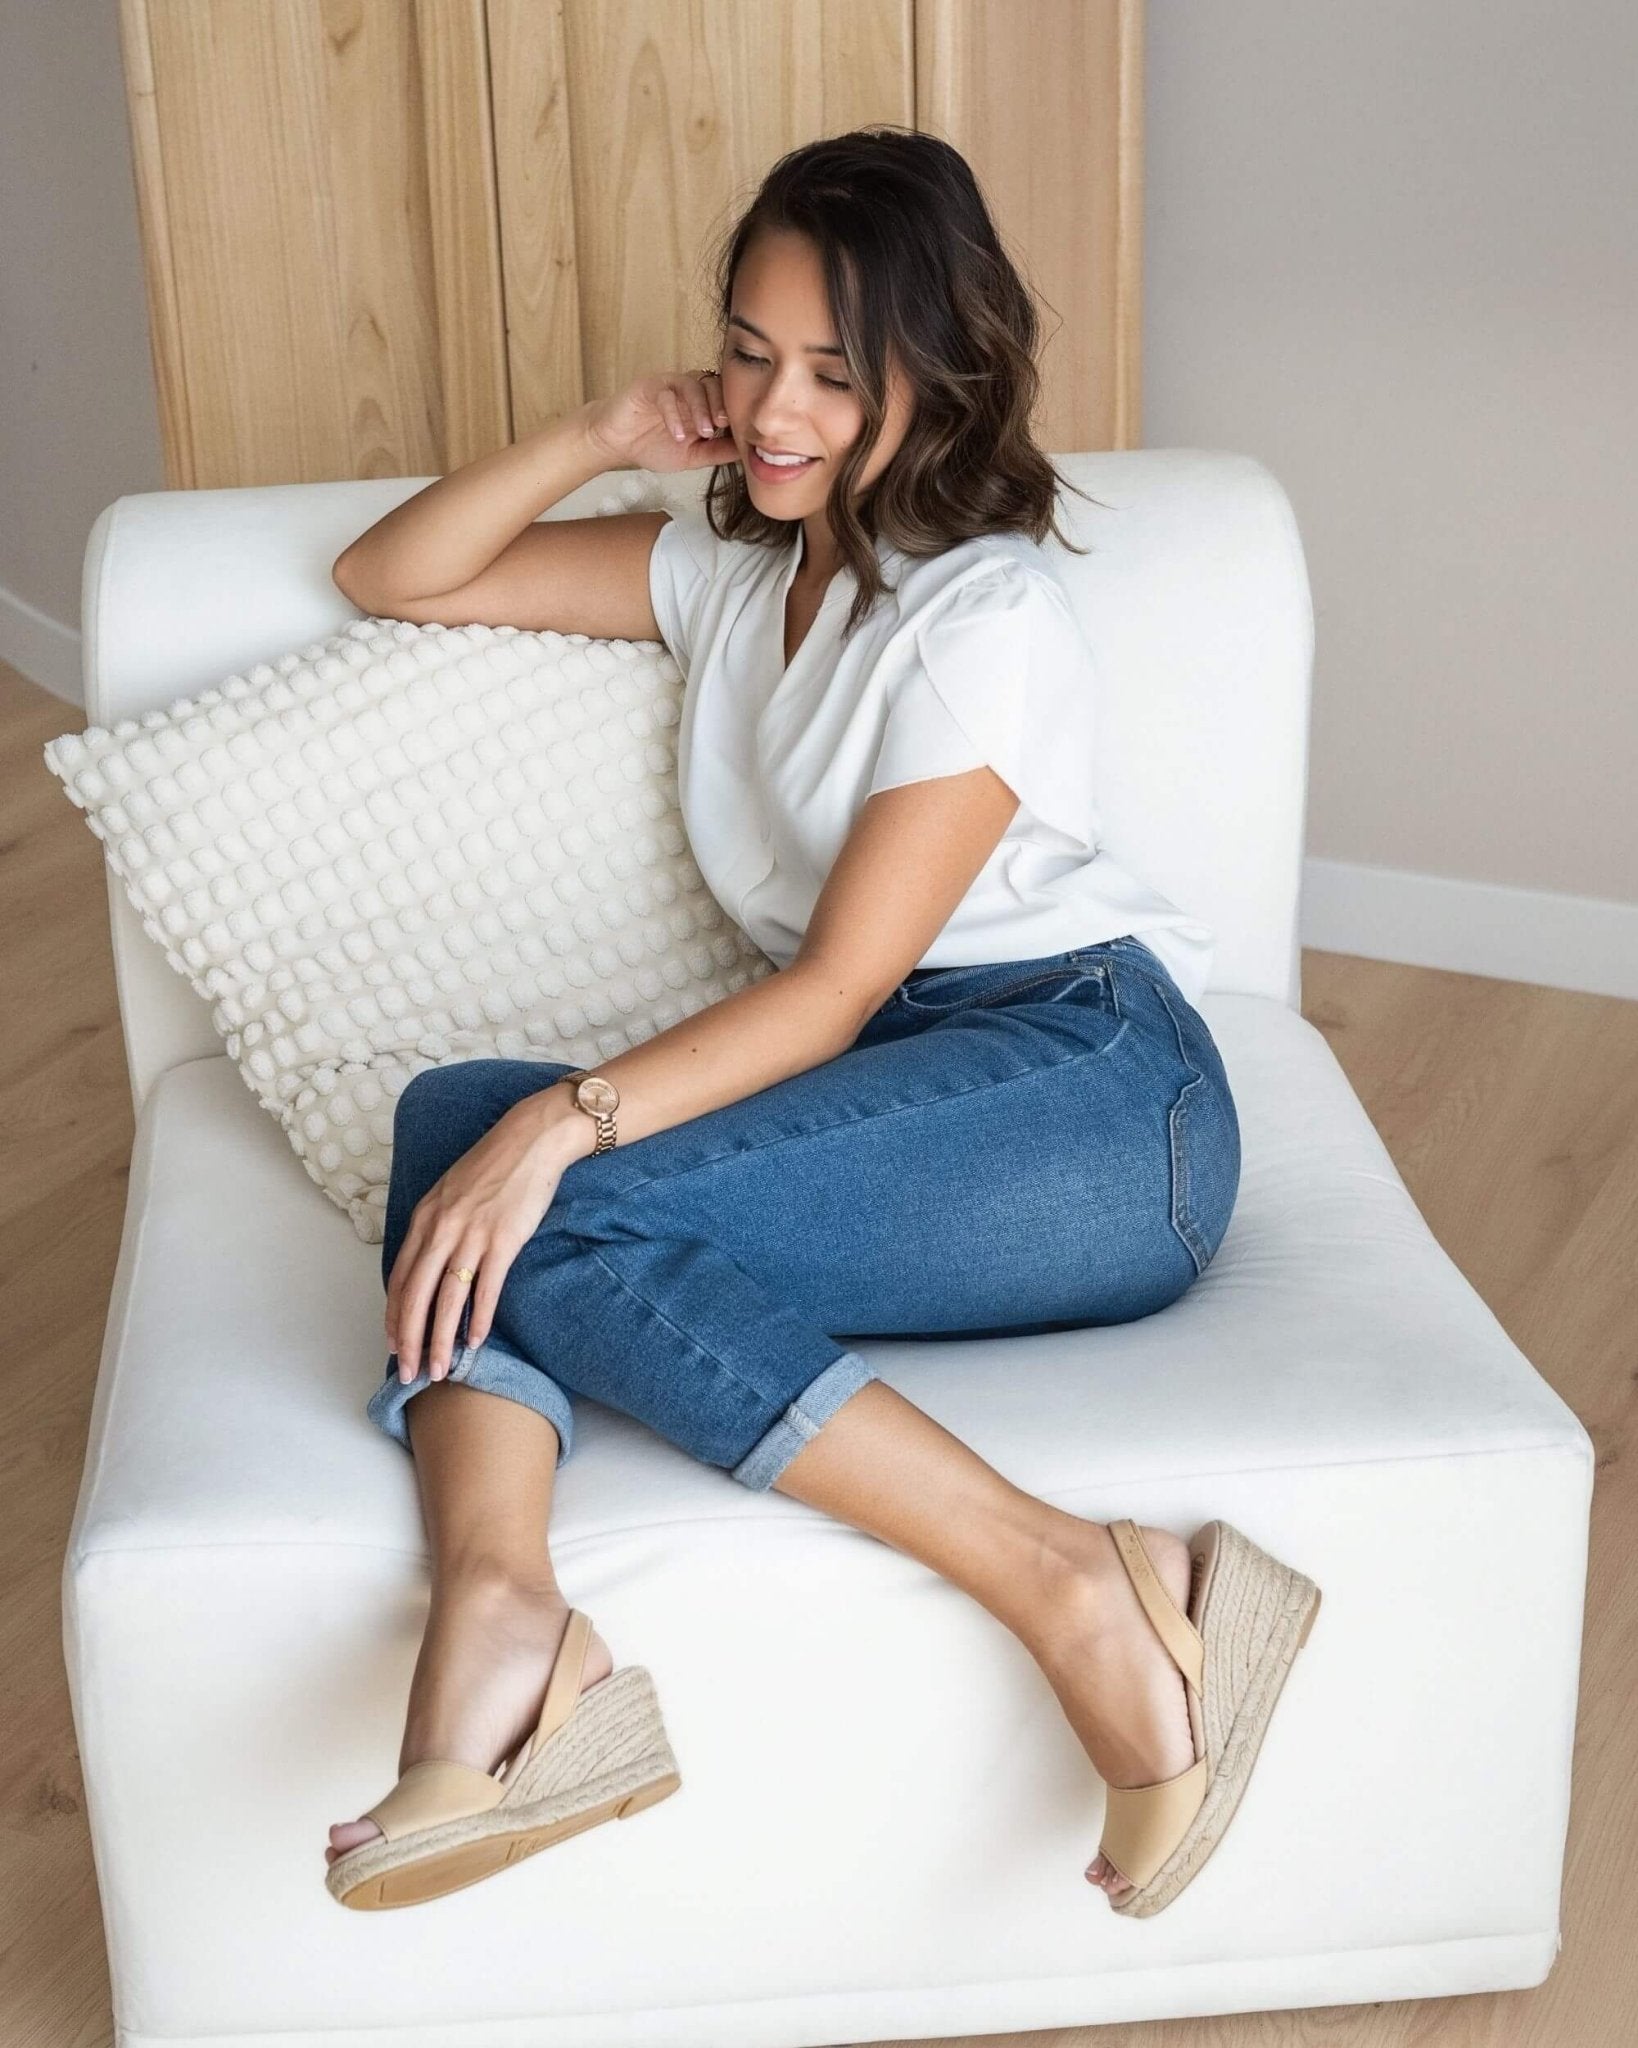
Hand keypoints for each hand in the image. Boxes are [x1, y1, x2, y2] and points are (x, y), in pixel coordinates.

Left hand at [384, 1095, 576, 1381]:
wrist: (531, 1140)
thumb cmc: (494, 1165)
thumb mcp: (451, 1192)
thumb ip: (437, 1226)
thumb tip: (431, 1263)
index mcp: (425, 1218)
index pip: (401, 1278)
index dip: (395, 1317)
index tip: (393, 1346)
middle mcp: (441, 1229)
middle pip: (416, 1296)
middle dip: (409, 1341)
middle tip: (409, 1374)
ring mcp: (471, 1235)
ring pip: (447, 1300)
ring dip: (440, 1341)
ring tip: (440, 1370)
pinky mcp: (503, 1240)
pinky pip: (485, 1288)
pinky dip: (478, 1319)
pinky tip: (475, 1342)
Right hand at [584, 368, 740, 473]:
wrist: (616, 443)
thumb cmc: (652, 446)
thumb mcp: (692, 456)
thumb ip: (717, 452)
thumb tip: (747, 453)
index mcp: (702, 405)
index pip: (725, 398)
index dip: (735, 411)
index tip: (740, 431)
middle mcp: (688, 391)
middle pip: (713, 384)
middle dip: (721, 404)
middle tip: (724, 425)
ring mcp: (669, 387)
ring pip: (692, 384)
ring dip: (701, 408)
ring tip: (704, 432)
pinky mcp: (649, 387)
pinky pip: (665, 394)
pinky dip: (673, 414)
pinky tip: (677, 435)